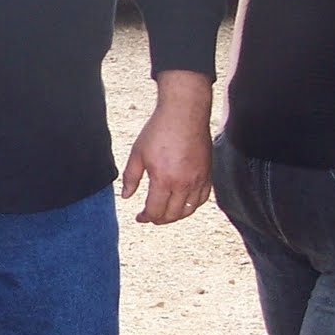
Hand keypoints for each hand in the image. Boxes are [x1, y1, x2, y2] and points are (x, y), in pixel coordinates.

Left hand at [121, 70, 212, 223]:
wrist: (184, 114)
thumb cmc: (159, 131)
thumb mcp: (137, 153)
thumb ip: (131, 177)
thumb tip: (126, 196)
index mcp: (163, 180)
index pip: (155, 211)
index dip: (146, 218)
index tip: (139, 217)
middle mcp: (183, 184)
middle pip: (172, 215)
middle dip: (159, 220)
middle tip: (151, 218)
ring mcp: (198, 180)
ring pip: (189, 210)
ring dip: (176, 216)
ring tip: (166, 214)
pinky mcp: (208, 174)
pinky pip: (202, 198)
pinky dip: (192, 206)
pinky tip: (184, 203)